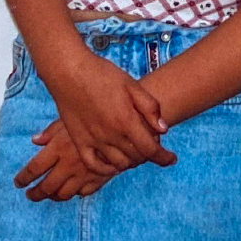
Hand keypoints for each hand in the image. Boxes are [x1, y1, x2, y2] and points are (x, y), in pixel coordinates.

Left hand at [15, 118, 116, 201]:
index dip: (24, 178)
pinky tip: (73, 189)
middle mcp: (68, 164)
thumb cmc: (95, 116)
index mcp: (58, 148)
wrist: (125, 124)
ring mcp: (83, 174)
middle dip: (35, 194)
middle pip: (46, 187)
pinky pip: (83, 192)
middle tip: (30, 195)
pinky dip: (76, 193)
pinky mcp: (98, 178)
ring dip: (54, 196)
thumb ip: (51, 131)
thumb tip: (35, 140)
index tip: (19, 183)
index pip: (34, 169)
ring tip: (49, 195)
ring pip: (63, 194)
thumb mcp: (69, 117)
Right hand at [47, 52, 176, 174]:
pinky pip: (94, 166)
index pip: (150, 149)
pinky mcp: (80, 142)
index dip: (163, 157)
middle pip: (137, 157)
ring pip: (119, 164)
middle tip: (150, 144)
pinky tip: (113, 163)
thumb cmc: (102, 74)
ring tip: (135, 151)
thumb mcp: (132, 85)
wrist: (70, 72)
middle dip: (148, 155)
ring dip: (131, 161)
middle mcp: (111, 135)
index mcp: (126, 120)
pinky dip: (107, 169)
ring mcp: (94, 140)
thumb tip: (164, 129)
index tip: (171, 160)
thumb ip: (150, 107)